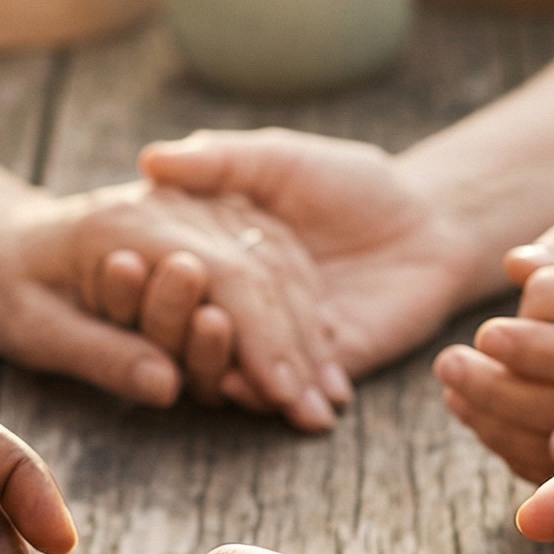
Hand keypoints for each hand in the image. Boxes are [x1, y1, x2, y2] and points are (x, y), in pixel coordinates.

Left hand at [0, 183, 344, 430]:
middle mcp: (170, 207)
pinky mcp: (209, 215)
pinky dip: (301, 305)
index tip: (286, 395)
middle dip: (296, 344)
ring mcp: (195, 205)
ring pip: (276, 261)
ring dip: (309, 329)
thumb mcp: (34, 328)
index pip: (222, 279)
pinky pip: (272, 254)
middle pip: (261, 270)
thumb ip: (102, 354)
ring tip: (327, 395)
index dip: (261, 340)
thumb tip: (168, 387)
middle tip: (320, 410)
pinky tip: (319, 352)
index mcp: (125, 229)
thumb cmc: (8, 287)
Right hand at [140, 129, 482, 385]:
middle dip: (176, 330)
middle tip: (178, 317)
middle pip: (187, 327)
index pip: (167, 276)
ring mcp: (274, 343)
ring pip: (225, 367)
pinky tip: (261, 392)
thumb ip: (220, 161)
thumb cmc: (355, 182)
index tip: (119, 267)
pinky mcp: (312, 374)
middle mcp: (238, 304)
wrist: (433, 222)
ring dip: (218, 370)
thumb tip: (150, 158)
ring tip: (219, 365)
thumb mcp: (279, 160)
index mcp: (217, 255)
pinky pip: (278, 393)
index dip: (142, 276)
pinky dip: (263, 395)